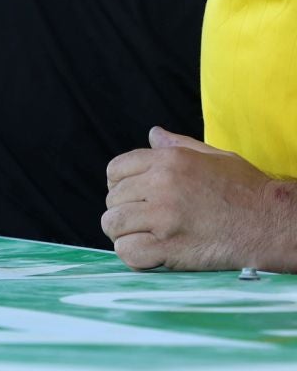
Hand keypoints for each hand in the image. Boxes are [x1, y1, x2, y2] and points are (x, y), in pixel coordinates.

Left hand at [103, 128, 289, 270]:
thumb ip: (178, 145)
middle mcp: (161, 186)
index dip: (120, 185)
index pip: (115, 170)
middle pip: (113, 199)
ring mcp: (164, 218)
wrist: (275, 225)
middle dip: (124, 211)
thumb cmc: (248, 191)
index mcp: (169, 161)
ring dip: (124, 233)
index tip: (133, 198)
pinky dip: (132, 256)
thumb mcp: (215, 158)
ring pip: (113, 224)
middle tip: (144, 222)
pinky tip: (150, 254)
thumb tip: (152, 133)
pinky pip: (127, 252)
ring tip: (144, 237)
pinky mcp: (170, 248)